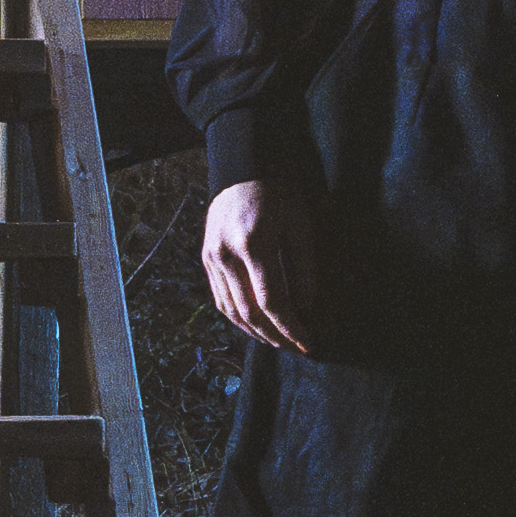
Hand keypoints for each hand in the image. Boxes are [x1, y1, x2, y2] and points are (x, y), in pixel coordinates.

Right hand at [198, 175, 303, 354]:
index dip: (291, 328)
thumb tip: (305, 309)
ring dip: (256, 333)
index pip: (273, 302)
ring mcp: (211, 258)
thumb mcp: (300, 225)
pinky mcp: (206, 259)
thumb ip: (304, 269)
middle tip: (297, 348)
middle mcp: (226, 255)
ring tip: (279, 343)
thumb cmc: (278, 193)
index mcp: (252, 245)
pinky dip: (238, 318)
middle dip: (275, 336)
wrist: (242, 168)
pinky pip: (220, 299)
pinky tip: (256, 326)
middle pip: (250, 313)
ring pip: (231, 312)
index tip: (309, 342)